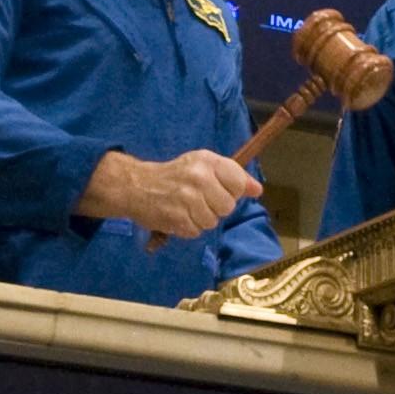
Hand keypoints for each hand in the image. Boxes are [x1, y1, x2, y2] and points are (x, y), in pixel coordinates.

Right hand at [77, 148, 260, 239]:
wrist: (136, 186)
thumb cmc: (174, 175)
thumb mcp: (203, 165)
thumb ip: (232, 175)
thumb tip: (257, 190)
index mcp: (208, 161)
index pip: (239, 183)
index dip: (232, 191)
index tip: (219, 190)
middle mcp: (200, 178)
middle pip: (228, 206)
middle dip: (216, 208)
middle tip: (198, 200)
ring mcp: (188, 199)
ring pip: (212, 222)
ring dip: (201, 220)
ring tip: (186, 208)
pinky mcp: (177, 218)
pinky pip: (196, 232)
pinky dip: (188, 228)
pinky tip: (178, 216)